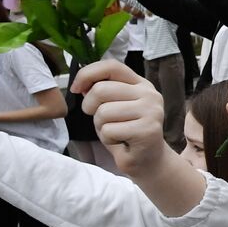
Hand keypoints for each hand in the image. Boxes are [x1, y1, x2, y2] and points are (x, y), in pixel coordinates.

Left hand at [73, 60, 172, 178]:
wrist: (148, 160)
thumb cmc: (126, 132)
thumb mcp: (113, 106)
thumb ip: (102, 92)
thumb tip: (81, 85)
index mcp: (140, 84)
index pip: (111, 66)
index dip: (87, 74)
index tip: (76, 88)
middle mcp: (149, 94)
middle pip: (101, 89)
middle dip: (90, 107)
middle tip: (101, 120)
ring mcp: (151, 111)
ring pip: (103, 112)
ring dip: (101, 127)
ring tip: (115, 133)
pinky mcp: (148, 130)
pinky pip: (110, 131)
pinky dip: (108, 140)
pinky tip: (122, 142)